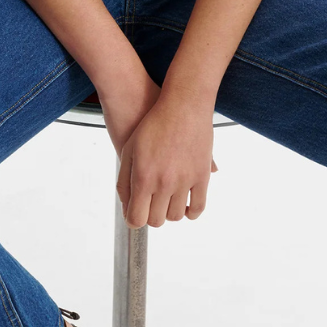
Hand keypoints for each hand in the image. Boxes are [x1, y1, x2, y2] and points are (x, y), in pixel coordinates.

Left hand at [114, 89, 218, 228]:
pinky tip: (186, 206)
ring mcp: (185, 181)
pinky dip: (192, 213)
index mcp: (143, 177)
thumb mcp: (129, 150)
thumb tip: (127, 207)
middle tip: (151, 205)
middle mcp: (164, 183)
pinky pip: (199, 206)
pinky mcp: (202, 176)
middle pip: (156, 220)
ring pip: (177, 216)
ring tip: (166, 202)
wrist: (182, 106)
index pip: (136, 218)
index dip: (134, 220)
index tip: (135, 214)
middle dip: (151, 216)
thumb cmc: (152, 125)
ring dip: (170, 213)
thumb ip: (124, 181)